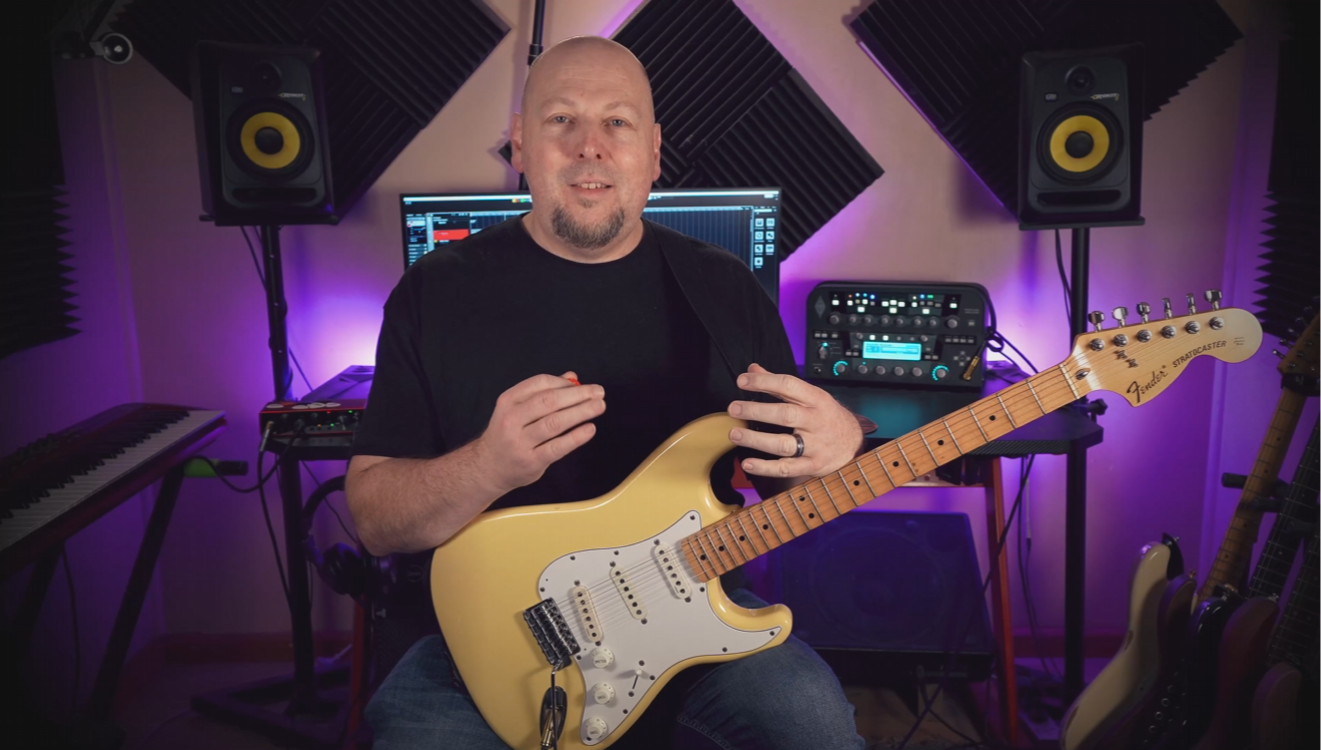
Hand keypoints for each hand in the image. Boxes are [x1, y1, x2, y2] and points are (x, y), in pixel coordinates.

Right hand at [475, 372, 604, 493]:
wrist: (488, 468)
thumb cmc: (508, 434)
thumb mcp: (517, 409)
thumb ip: (544, 392)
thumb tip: (571, 377)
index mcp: (508, 401)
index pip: (540, 383)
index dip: (565, 383)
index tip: (583, 385)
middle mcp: (511, 419)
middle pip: (549, 401)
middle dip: (578, 395)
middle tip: (599, 393)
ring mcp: (520, 442)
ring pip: (555, 423)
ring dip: (581, 412)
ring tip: (599, 407)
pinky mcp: (531, 461)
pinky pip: (557, 447)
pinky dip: (576, 437)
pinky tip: (589, 429)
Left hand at [727, 363, 862, 478]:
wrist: (854, 445)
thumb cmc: (828, 417)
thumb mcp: (811, 396)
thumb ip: (780, 384)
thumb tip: (753, 369)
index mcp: (816, 400)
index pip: (789, 385)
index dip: (764, 382)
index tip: (742, 381)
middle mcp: (816, 421)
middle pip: (785, 415)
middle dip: (757, 410)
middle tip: (734, 408)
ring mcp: (815, 445)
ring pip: (784, 444)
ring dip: (756, 439)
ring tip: (735, 434)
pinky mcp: (812, 466)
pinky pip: (786, 468)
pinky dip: (766, 467)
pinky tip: (748, 463)